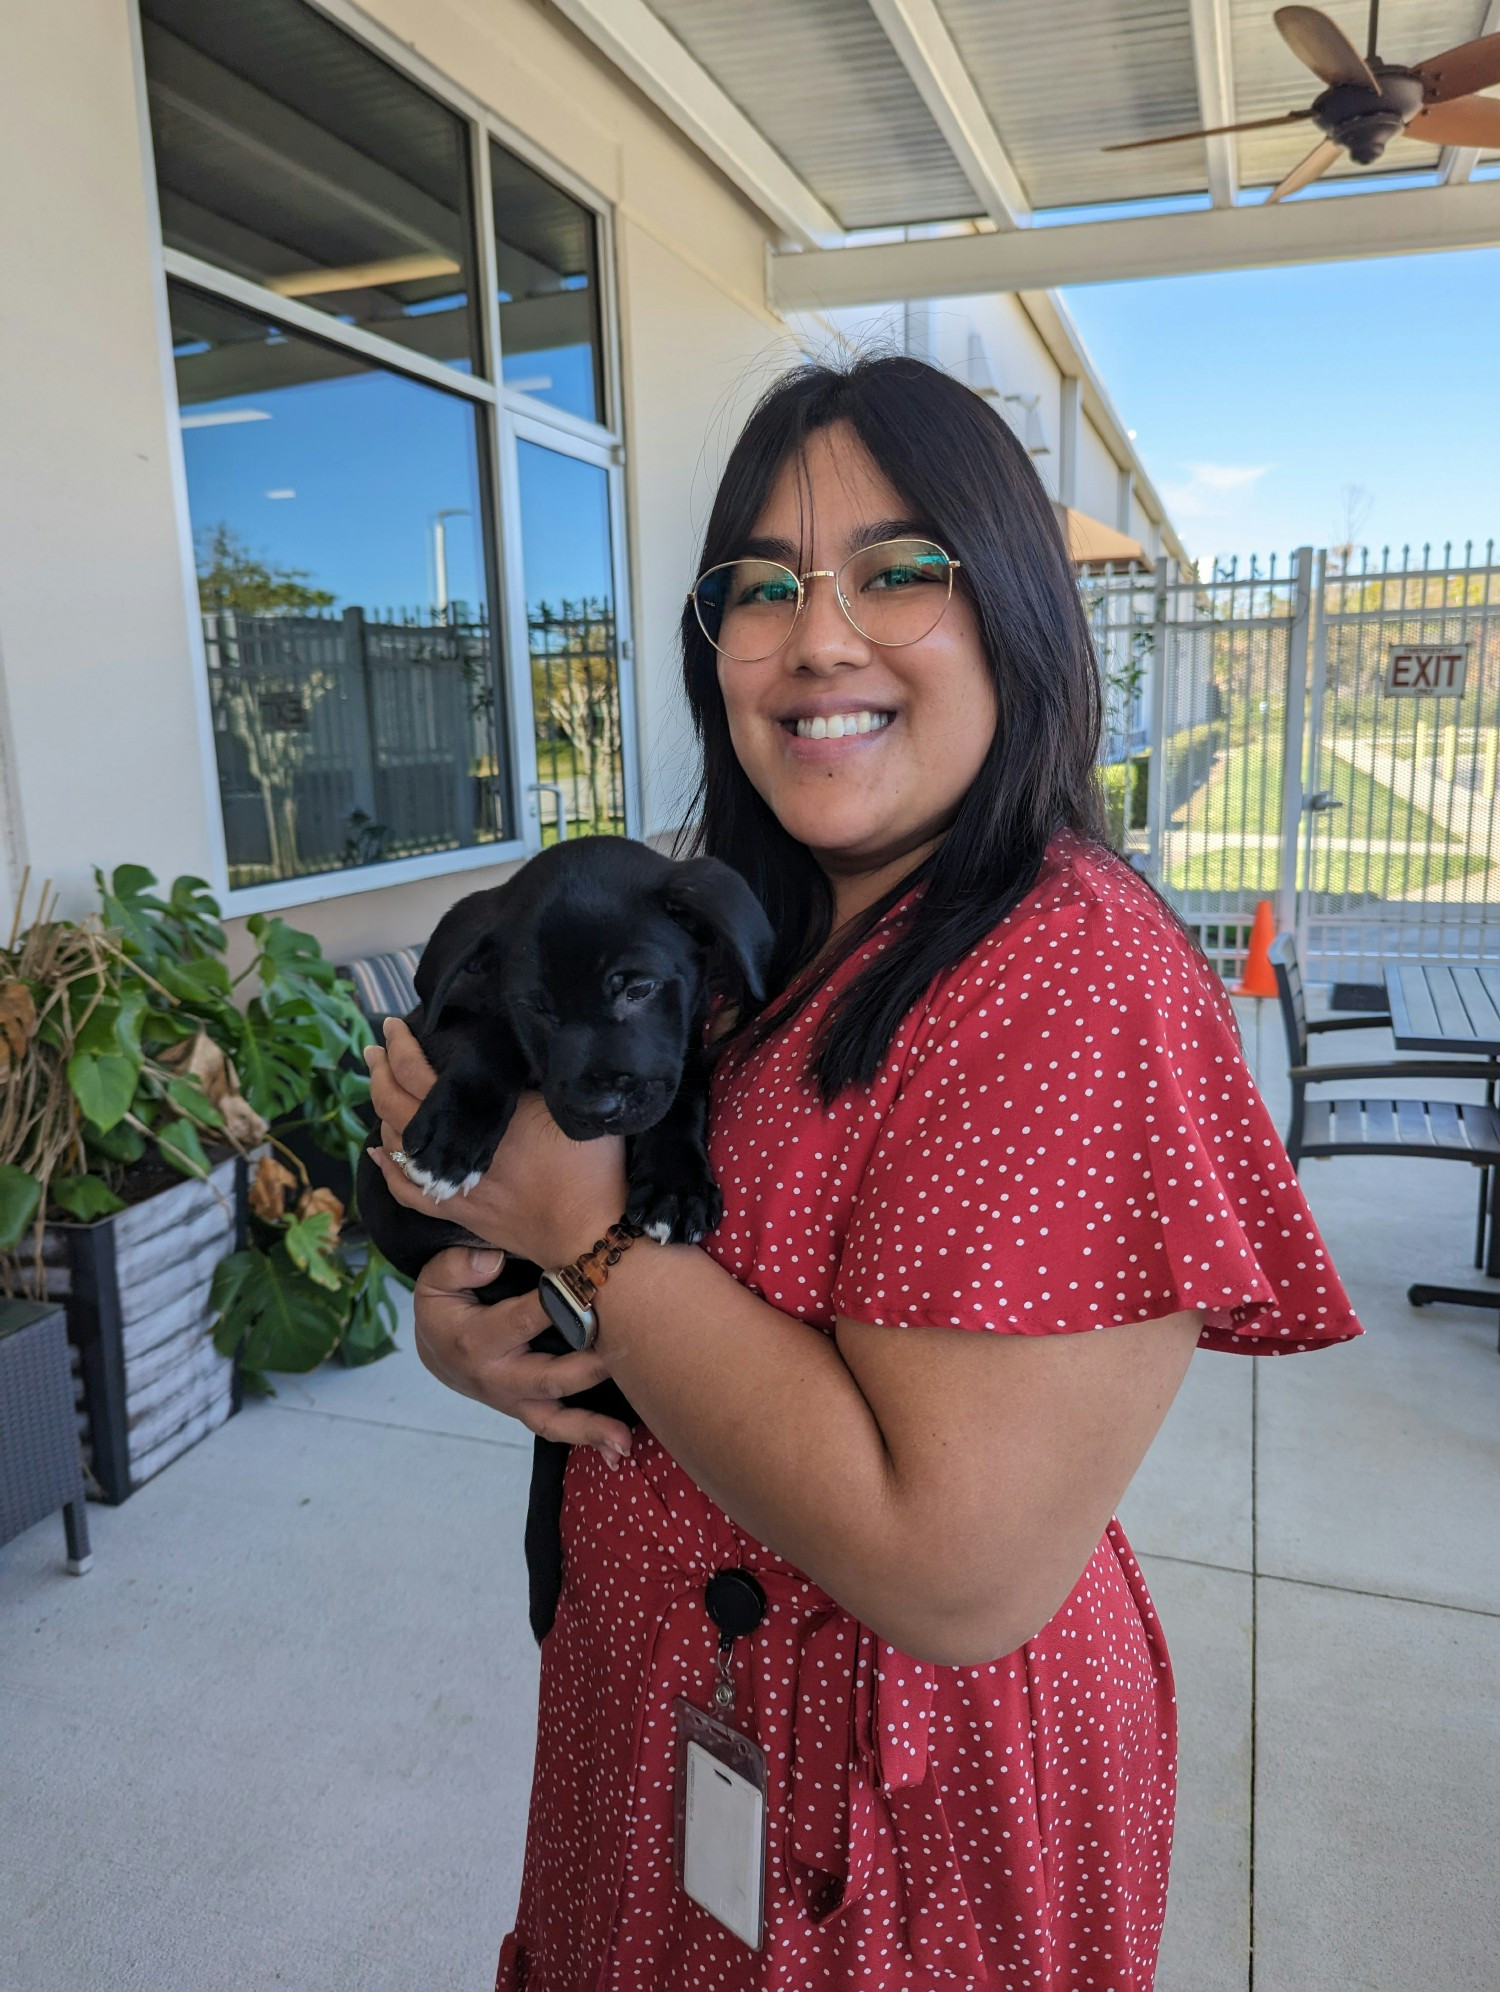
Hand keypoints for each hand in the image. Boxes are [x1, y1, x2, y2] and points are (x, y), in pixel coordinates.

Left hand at [364, 1018, 627, 1266]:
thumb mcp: (573, 1105)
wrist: (586, 1234)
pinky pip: (406, 1188)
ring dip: (381, 1111)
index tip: (392, 1025)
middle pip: (395, 1103)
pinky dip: (387, 1167)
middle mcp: (454, 1144)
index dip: (400, 1046)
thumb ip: (545, 1075)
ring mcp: (449, 1180)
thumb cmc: (590, 1168)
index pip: (419, 1072)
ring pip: (394, 1142)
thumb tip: (528, 1045)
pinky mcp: (455, 1208)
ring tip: (381, 1088)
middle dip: (380, 1070)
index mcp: (478, 1112)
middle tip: (375, 1049)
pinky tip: (378, 1153)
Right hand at [411, 1247, 631, 1460]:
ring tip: (625, 1440)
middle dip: (591, 1367)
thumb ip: (459, 1266)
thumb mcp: (435, 1281)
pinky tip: (619, 1452)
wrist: (436, 1350)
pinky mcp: (527, 1410)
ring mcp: (515, 1400)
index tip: (593, 1287)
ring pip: (554, 1419)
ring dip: (593, 1427)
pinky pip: (556, 1429)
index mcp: (477, 1340)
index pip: (524, 1319)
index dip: (559, 1303)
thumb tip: (494, 1261)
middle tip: (629, 1354)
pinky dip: (587, 1439)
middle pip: (549, 1377)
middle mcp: (498, 1377)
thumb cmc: (445, 1309)